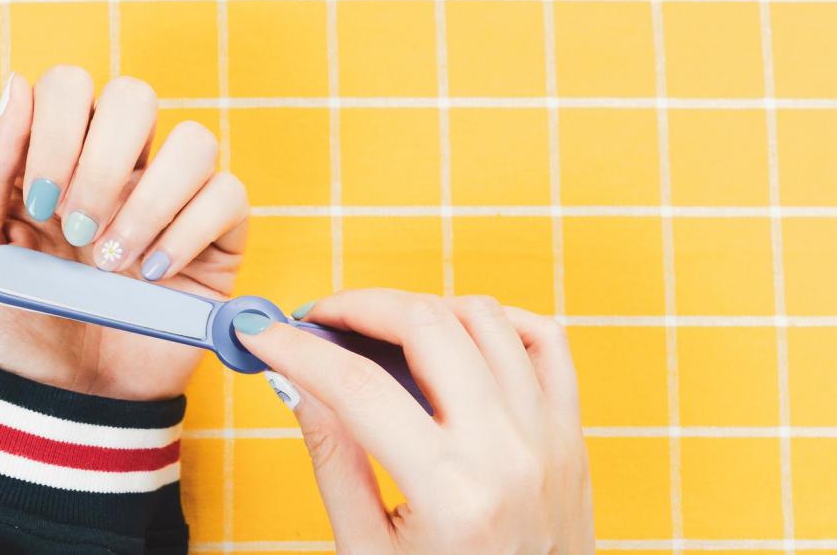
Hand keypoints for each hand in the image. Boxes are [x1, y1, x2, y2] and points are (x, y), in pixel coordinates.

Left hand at [0, 66, 248, 400]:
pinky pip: (228, 194)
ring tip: (114, 262)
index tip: (40, 203)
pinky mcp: (214, 239)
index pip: (71, 86)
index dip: (57, 130)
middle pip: (135, 96)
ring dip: (149, 201)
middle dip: (103, 161)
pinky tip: (155, 275)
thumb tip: (17, 83)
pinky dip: (192, 229)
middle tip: (77, 230)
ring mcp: (170, 200)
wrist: (58, 404)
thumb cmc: (7, 330)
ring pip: (193, 140)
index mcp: (57, 158)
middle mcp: (118, 167)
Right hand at [236, 291, 594, 553]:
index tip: (265, 333)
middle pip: (426, 326)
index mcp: (452, 495)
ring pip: (483, 318)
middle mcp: (508, 455)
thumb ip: (335, 459)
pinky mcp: (572, 434)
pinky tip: (456, 339)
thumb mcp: (370, 552)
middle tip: (321, 320)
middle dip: (359, 306)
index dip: (299, 349)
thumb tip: (299, 383)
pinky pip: (544, 340)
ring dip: (422, 309)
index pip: (358, 386)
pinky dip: (498, 322)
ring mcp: (548, 438)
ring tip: (381, 332)